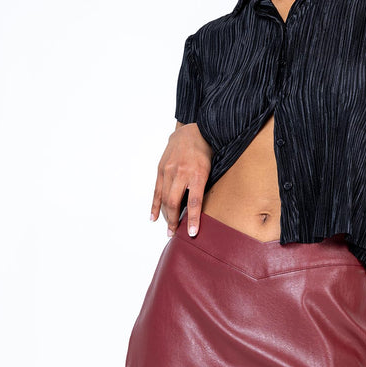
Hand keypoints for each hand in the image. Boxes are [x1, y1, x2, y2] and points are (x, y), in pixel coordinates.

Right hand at [150, 122, 212, 236]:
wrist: (190, 131)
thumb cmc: (204, 152)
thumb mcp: (211, 168)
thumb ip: (204, 186)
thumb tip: (199, 209)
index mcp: (197, 173)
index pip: (194, 201)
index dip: (193, 218)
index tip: (193, 233)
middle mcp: (181, 173)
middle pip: (174, 202)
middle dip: (174, 221)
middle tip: (175, 234)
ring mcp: (168, 171)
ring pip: (164, 198)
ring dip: (166, 216)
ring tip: (169, 229)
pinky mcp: (160, 169)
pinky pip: (156, 191)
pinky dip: (155, 205)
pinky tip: (154, 217)